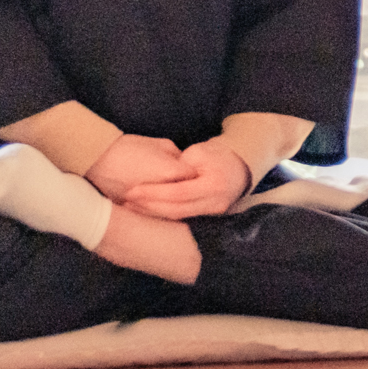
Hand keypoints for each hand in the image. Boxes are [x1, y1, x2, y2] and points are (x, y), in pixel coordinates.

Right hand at [85, 133, 196, 200]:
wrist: (97, 158)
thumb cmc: (128, 147)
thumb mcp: (159, 144)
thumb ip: (176, 155)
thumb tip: (184, 163)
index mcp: (170, 172)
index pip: (193, 177)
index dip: (195, 174)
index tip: (196, 171)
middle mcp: (161, 190)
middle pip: (184, 196)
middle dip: (188, 191)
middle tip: (189, 186)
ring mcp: (147, 203)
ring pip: (169, 208)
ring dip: (174, 203)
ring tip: (176, 197)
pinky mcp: (134, 210)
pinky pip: (152, 213)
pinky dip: (156, 209)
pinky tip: (159, 204)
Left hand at [122, 139, 252, 218]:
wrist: (240, 167)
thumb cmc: (218, 155)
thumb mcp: (200, 152)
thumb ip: (181, 166)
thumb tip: (160, 179)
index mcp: (214, 185)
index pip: (178, 193)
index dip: (154, 193)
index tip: (132, 191)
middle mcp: (215, 202)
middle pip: (176, 209)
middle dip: (149, 207)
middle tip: (127, 202)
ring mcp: (213, 212)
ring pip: (177, 216)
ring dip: (153, 213)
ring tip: (132, 207)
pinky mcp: (208, 216)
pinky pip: (182, 217)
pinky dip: (163, 214)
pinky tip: (147, 210)